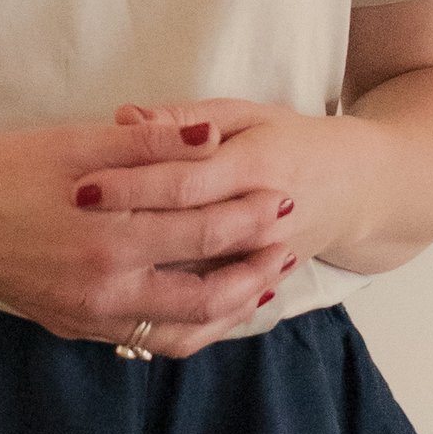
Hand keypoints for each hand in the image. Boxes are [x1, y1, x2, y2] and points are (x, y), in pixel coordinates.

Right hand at [0, 113, 297, 357]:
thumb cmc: (1, 169)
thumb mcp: (74, 143)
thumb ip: (147, 145)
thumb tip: (211, 136)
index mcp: (112, 237)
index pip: (204, 232)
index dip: (250, 216)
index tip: (281, 199)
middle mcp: (106, 289)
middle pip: (205, 293)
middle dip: (252, 270)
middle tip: (286, 247)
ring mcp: (88, 316)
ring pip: (179, 330)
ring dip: (225, 311)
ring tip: (257, 286)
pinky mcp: (71, 327)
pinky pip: (143, 339)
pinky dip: (183, 327)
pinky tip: (201, 308)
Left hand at [84, 99, 388, 329]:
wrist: (361, 186)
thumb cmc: (293, 139)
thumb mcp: (247, 113)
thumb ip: (186, 117)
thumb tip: (126, 117)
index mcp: (256, 164)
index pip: (184, 181)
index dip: (132, 185)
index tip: (81, 187)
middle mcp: (262, 220)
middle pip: (184, 236)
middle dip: (126, 234)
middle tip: (71, 232)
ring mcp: (266, 261)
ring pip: (198, 289)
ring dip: (142, 287)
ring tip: (84, 280)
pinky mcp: (262, 288)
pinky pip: (214, 320)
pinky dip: (170, 320)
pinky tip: (127, 309)